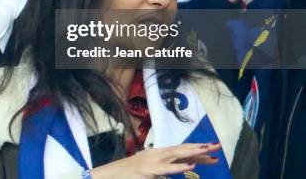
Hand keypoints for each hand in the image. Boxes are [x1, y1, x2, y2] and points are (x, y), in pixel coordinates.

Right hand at [89, 143, 220, 178]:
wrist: (106, 176)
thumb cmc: (125, 175)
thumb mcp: (145, 170)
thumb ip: (159, 170)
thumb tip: (171, 170)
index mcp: (156, 155)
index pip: (180, 150)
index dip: (195, 150)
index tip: (211, 151)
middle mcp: (155, 155)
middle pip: (181, 150)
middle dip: (200, 149)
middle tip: (217, 147)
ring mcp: (151, 162)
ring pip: (176, 155)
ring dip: (193, 153)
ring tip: (209, 152)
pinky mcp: (147, 171)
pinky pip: (166, 169)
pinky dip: (178, 167)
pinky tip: (190, 166)